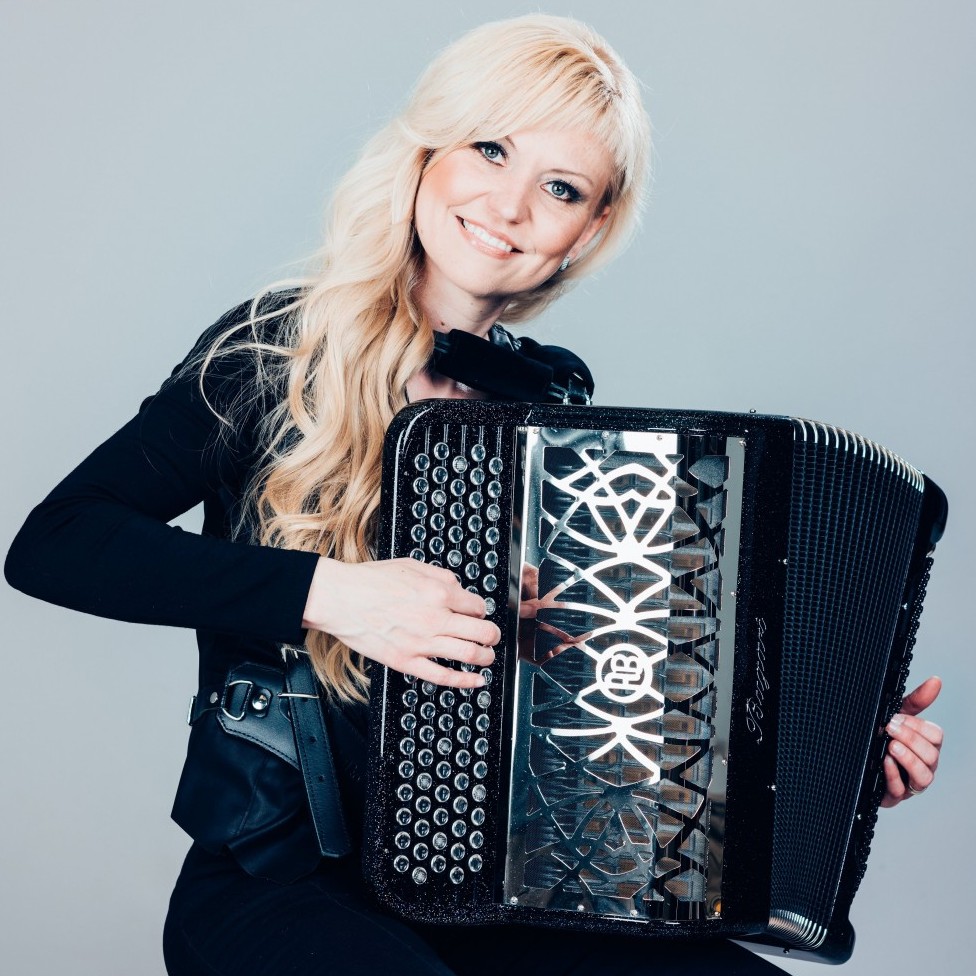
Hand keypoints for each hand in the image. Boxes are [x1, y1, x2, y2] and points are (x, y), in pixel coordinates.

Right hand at [302, 557, 498, 688]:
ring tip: (487, 656)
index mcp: (438, 592)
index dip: (482, 611)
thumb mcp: (413, 565)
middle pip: (482, 632)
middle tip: (492, 637)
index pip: (478, 606)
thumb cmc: (370, 581)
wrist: (340, 598)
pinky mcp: (406, 661)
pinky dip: (465, 681)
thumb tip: (459, 589)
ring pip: (469, 655)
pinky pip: (443, 676)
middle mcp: (435, 618)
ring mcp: (421, 643)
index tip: (479, 614)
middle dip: (492, 636)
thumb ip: (441, 576)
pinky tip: (476, 680)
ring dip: (486, 657)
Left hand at [880, 676, 942, 807]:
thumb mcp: (897, 716)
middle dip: (911, 740)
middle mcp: (923, 765)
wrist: (853, 759)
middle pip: (931, 755)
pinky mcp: (893, 795)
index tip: (897, 718)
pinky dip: (893, 775)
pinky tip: (884, 762)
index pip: (936, 737)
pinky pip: (899, 790)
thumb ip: (916, 700)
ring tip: (890, 747)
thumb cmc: (883, 736)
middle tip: (889, 728)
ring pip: (924, 777)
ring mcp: (910, 782)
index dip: (918, 727)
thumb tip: (936, 680)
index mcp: (926, 745)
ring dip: (907, 759)